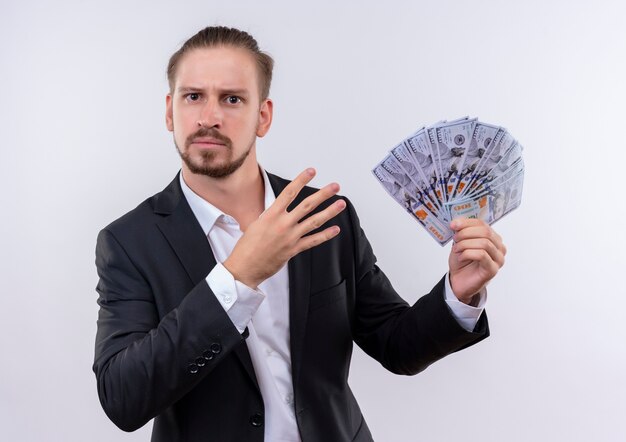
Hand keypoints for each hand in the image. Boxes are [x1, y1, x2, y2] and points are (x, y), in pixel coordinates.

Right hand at [223, 168, 345, 288]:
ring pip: (314, 221)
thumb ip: (272, 215)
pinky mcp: (294, 249)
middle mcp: (283, 224)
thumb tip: (280, 210)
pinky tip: (335, 229)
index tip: (311, 171)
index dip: (301, 180)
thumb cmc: (247, 246)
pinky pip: (313, 240)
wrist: (245, 266)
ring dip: (330, 211)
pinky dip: (325, 235)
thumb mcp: (257, 223)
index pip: (289, 192)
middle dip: (323, 194)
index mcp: (271, 215)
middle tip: (335, 186)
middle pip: (307, 205)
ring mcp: (290, 237)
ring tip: (341, 204)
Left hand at [448, 218, 506, 303]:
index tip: (453, 224)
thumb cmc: (462, 262)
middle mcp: (499, 247)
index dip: (467, 222)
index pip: (483, 224)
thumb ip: (462, 232)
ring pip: (484, 243)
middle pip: (485, 232)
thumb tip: (457, 222)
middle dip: (466, 233)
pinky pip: (482, 255)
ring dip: (466, 244)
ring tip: (456, 249)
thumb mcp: (461, 242)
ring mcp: (498, 259)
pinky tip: (461, 257)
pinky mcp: (493, 269)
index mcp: (493, 238)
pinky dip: (468, 253)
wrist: (458, 281)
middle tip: (455, 238)